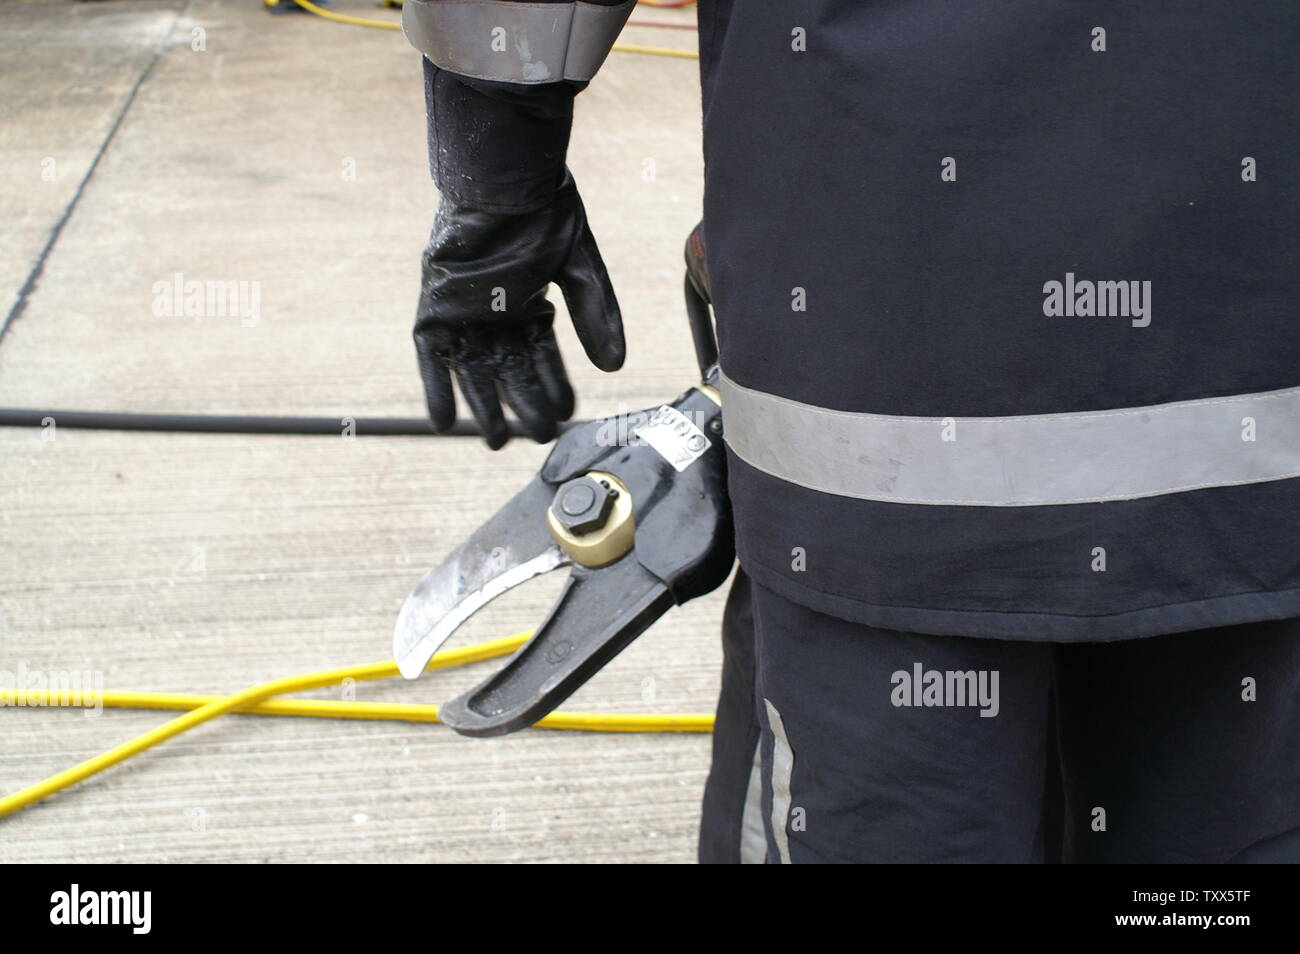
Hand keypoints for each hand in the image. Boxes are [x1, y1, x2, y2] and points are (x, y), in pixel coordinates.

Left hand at [414, 169, 623, 449]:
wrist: (504, 180)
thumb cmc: (543, 212)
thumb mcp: (580, 268)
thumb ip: (596, 314)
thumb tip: (615, 366)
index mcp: (529, 305)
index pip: (542, 357)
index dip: (553, 386)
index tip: (565, 413)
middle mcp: (496, 315)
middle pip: (509, 371)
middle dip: (522, 404)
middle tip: (535, 436)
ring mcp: (464, 312)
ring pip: (473, 370)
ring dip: (482, 406)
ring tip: (496, 440)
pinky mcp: (435, 307)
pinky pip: (432, 355)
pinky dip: (437, 387)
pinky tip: (444, 422)